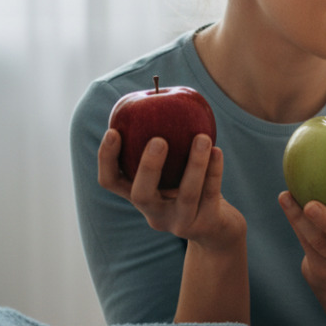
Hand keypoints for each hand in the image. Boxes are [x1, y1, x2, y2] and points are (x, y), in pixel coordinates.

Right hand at [97, 128, 244, 251]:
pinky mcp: (205, 225)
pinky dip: (214, 171)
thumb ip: (161, 147)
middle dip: (149, 167)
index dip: (107, 159)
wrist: (218, 228)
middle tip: (159, 140)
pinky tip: (217, 150)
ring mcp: (180, 223)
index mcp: (139, 197)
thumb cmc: (190, 188)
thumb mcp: (172, 172)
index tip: (114, 131)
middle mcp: (154, 213)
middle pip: (141, 194)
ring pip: (186, 195)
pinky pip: (210, 194)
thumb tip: (155, 97)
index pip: (110, 181)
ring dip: (195, 163)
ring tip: (202, 137)